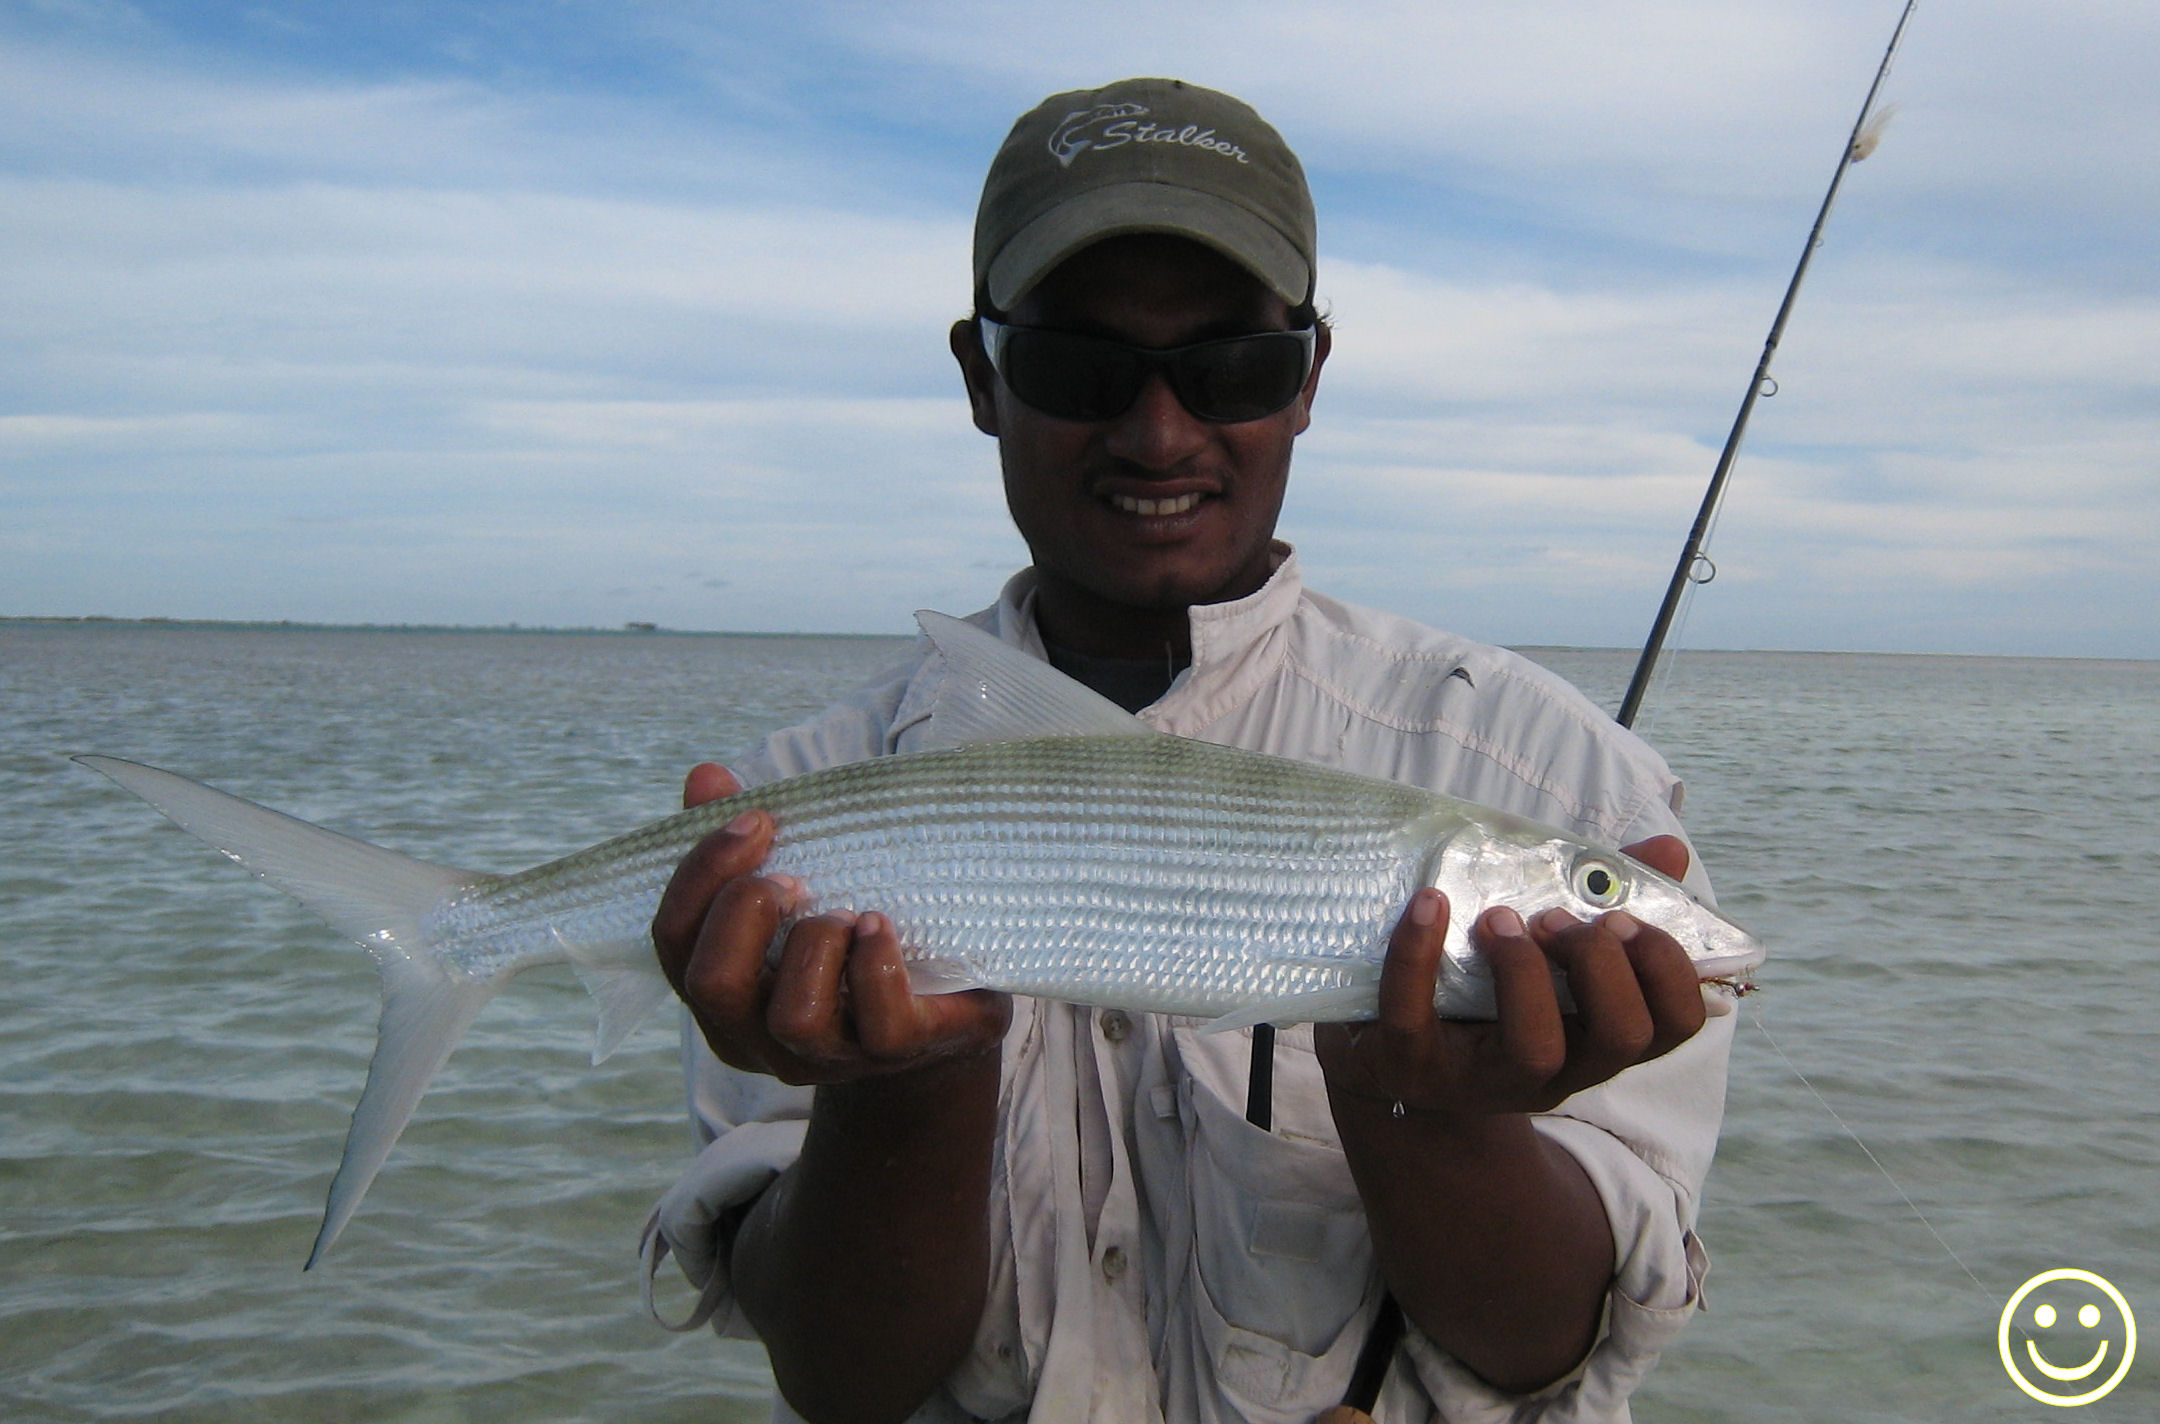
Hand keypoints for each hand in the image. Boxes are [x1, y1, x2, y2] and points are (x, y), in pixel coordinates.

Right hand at [651, 763, 1010, 1085]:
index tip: (755, 820)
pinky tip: (879, 925)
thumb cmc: (847, 939)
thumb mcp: (795, 887)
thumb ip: (743, 841)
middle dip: (745, 909)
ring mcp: (826, 1056)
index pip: (673, 938)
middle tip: (793, 877)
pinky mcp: (896, 1054)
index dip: (701, 873)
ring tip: (846, 914)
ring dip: (816, 944)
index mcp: (721, 990)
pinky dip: (876, 964)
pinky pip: (880, 1024)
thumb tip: (706, 776)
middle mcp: (758, 1035)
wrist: (942, 1007)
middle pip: (711, 984)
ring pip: (794, 1017)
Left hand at [1314, 837, 1707, 1118]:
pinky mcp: (1411, 1067)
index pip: (1676, 1024)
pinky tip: (1430, 903)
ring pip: (1537, 1050)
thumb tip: (1670, 849)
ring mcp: (1484, 1078)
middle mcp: (1558, 1072)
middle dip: (1601, 962)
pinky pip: (1414, 1020)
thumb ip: (1607, 897)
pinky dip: (1418, 954)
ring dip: (1525, 970)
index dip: (1666, 967)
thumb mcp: (1549, 953)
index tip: (1621, 916)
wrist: (1394, 1059)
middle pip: (1621, 1036)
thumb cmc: (1490, 993)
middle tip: (1554, 917)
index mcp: (1597, 1039)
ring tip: (1499, 917)